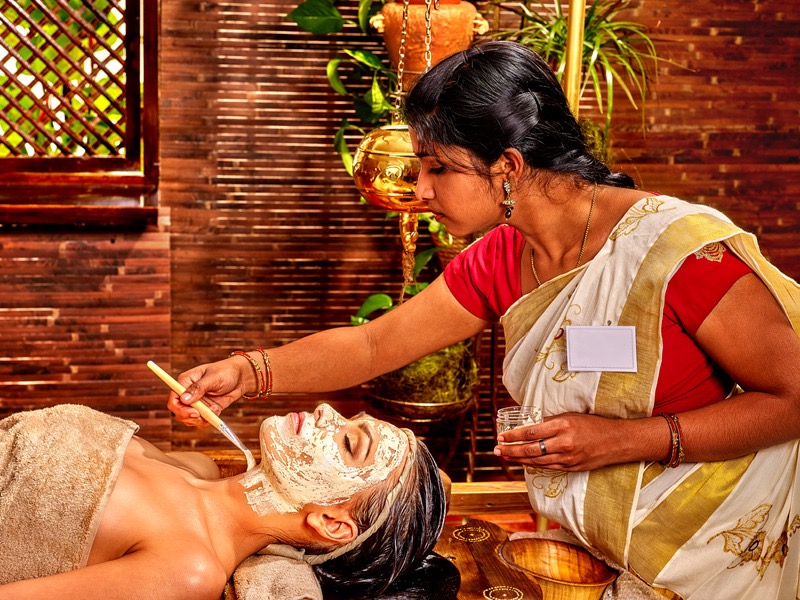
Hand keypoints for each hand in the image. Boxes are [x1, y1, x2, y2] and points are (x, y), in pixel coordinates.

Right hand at [166, 357, 246, 427]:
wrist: (240, 377)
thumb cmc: (226, 371)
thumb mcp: (213, 377)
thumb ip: (199, 388)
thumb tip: (184, 399)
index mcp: (185, 382)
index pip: (174, 399)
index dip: (180, 409)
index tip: (195, 413)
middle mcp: (188, 393)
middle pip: (179, 412)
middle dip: (190, 418)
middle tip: (203, 416)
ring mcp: (196, 403)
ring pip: (189, 419)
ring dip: (201, 420)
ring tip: (215, 410)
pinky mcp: (205, 410)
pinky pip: (200, 421)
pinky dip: (208, 420)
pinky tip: (217, 411)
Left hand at [494, 413, 621, 471]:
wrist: (616, 441)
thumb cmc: (593, 425)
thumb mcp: (571, 416)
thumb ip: (550, 421)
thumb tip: (530, 424)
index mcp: (562, 426)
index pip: (531, 432)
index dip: (513, 435)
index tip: (501, 435)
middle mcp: (564, 443)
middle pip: (530, 449)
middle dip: (510, 450)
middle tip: (497, 449)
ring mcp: (568, 458)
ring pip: (536, 461)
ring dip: (518, 459)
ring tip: (505, 456)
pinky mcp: (572, 467)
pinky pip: (547, 467)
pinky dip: (533, 465)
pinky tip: (523, 462)